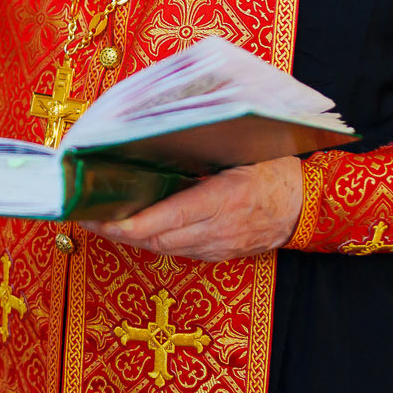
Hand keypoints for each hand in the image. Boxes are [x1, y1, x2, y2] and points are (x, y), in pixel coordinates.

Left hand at [79, 157, 303, 262]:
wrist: (305, 204)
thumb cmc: (272, 168)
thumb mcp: (240, 153)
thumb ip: (203, 151)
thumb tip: (157, 138)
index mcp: (225, 199)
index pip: (168, 220)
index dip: (131, 224)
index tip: (102, 218)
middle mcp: (219, 229)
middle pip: (157, 239)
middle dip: (118, 231)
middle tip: (86, 215)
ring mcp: (219, 246)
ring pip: (164, 249)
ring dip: (130, 238)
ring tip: (100, 221)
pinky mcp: (218, 254)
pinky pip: (177, 251)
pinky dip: (151, 240)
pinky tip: (132, 228)